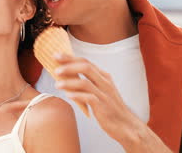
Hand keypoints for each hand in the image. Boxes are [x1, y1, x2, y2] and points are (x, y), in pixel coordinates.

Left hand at [54, 54, 171, 151]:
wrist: (126, 126)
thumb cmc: (109, 108)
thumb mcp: (101, 91)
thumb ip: (87, 81)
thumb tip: (67, 75)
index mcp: (104, 76)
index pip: (86, 62)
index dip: (70, 57)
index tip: (57, 55)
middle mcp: (105, 83)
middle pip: (86, 68)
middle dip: (69, 66)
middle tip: (55, 67)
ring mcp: (104, 94)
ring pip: (85, 83)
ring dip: (69, 82)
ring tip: (57, 84)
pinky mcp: (103, 107)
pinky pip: (89, 98)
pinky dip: (77, 95)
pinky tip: (68, 95)